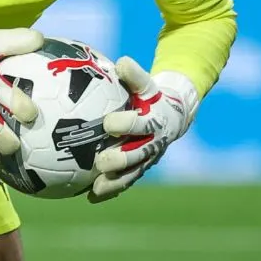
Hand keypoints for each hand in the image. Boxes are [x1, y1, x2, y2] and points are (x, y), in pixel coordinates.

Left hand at [90, 58, 196, 202]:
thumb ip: (135, 76)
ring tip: (95, 188)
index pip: (142, 123)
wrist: (172, 115)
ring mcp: (148, 159)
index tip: (108, 123)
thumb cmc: (150, 95)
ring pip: (133, 173)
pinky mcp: (140, 169)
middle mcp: (154, 143)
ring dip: (115, 182)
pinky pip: (126, 182)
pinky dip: (110, 191)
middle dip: (121, 159)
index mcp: (156, 121)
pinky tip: (89, 197)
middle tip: (101, 161)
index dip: (128, 124)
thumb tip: (122, 62)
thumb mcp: (146, 83)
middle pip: (138, 154)